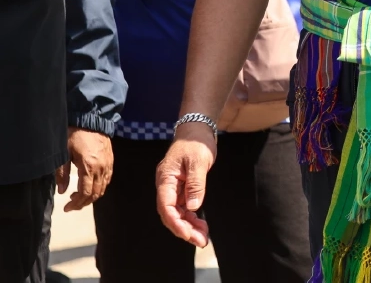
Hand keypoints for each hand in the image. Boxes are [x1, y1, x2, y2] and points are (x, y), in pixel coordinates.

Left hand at [58, 128, 112, 210]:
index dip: (76, 204)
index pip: (85, 193)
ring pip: (102, 189)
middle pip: (95, 194)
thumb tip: (62, 192)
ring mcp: (108, 165)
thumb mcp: (64, 152)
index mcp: (89, 167)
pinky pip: (107, 180)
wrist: (92, 119)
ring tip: (79, 197)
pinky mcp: (111, 161)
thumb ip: (62, 173)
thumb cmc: (75, 134)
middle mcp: (101, 168)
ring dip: (91, 197)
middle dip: (83, 203)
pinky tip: (90, 186)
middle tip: (71, 205)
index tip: (66, 208)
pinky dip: (99, 188)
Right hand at [156, 124, 216, 246]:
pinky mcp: (181, 187)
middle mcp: (166, 185)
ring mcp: (173, 187)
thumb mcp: (198, 162)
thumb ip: (195, 184)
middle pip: (171, 213)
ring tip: (204, 236)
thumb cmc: (196, 142)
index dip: (176, 223)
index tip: (189, 235)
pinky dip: (191, 216)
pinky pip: (183, 207)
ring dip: (189, 225)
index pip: (166, 206)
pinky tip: (201, 224)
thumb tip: (192, 207)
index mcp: (165, 178)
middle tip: (201, 241)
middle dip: (184, 229)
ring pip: (177, 212)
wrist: (197, 128)